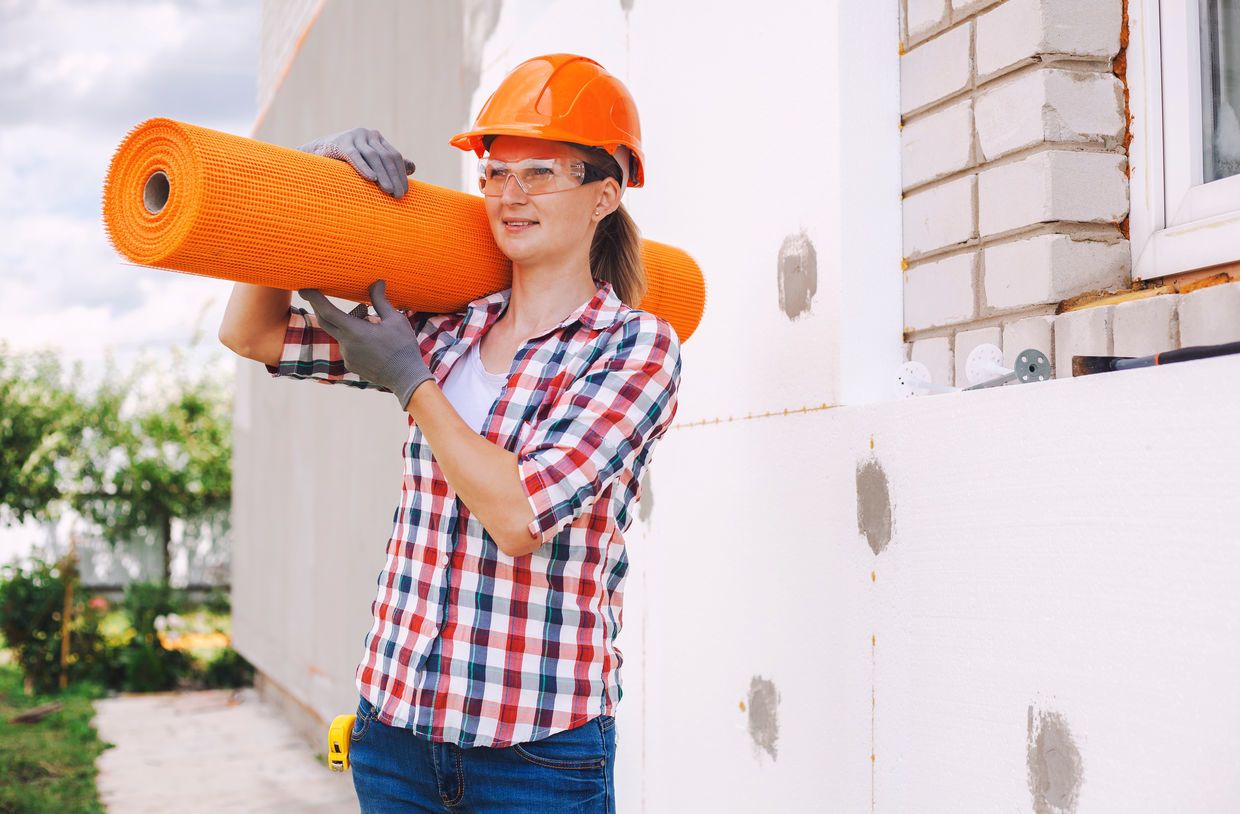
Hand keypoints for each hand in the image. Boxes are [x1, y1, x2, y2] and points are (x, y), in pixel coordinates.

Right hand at [296, 127, 414, 197]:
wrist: (317, 153)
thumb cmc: (346, 160)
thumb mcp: (370, 160)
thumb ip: (389, 163)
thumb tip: (413, 167)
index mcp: (377, 138)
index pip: (394, 156)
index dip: (400, 174)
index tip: (404, 192)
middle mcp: (367, 134)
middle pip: (386, 157)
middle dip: (394, 177)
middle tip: (398, 195)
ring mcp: (354, 136)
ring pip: (373, 156)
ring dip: (382, 175)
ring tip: (388, 191)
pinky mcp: (341, 143)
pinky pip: (355, 156)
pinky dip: (364, 167)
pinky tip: (371, 179)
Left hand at [297, 280, 433, 409]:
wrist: (406, 378)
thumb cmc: (403, 347)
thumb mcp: (395, 320)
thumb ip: (380, 300)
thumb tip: (377, 282)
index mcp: (355, 331)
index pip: (327, 311)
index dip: (314, 299)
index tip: (305, 289)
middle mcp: (346, 345)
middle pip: (326, 322)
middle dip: (320, 308)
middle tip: (318, 295)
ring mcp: (347, 356)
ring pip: (341, 335)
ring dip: (348, 326)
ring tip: (370, 324)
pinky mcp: (351, 365)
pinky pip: (347, 347)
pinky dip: (354, 339)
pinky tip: (372, 342)